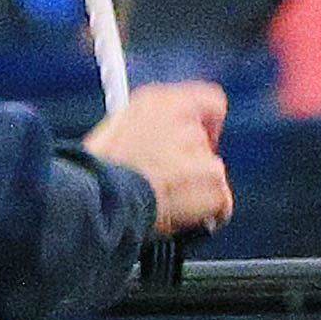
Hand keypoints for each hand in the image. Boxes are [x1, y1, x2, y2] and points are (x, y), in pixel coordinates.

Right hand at [85, 80, 232, 236]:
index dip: (206, 124)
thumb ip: (148, 131)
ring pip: (213, 173)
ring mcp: (198, 149)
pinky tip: (187, 217)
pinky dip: (209, 213)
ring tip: (171, 203)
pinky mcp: (210, 179)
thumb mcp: (116, 134)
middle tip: (170, 182)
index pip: (208, 102)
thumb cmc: (98, 174)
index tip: (201, 138)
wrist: (100, 198)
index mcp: (157, 102)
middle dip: (193, 165)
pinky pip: (222, 201)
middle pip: (206, 144)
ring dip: (198, 191)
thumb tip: (156, 144)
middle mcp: (181, 119)